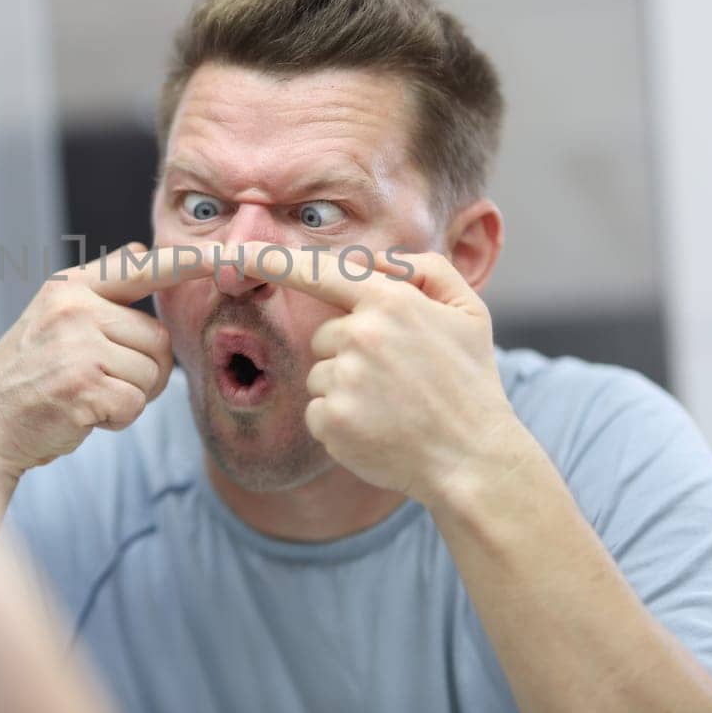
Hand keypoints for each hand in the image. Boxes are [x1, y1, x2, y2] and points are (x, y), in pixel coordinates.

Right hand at [0, 243, 216, 479]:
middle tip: (99, 381)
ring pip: (152, 374)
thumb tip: (142, 250)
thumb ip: (99, 288)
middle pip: (157, 338)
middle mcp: (73, 309)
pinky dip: (118, 418)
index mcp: (69, 288)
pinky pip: (136, 403)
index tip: (226, 257)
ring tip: (87, 396)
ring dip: (130, 396)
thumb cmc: (27, 375)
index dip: (187, 263)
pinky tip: (84, 415)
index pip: (139, 268)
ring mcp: (77, 346)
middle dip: (142, 369)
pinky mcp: (83, 386)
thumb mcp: (52, 316)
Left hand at [240, 243, 518, 504]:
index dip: (276, 261)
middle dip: (351, 352)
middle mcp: (361, 335)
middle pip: (325, 334)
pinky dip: (340, 421)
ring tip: (392, 406)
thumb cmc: (470, 382)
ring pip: (320, 373)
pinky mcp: (332, 420)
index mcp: (391, 302)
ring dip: (346, 388)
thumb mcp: (469, 311)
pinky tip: (377, 428)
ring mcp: (344, 379)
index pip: (322, 273)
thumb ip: (425, 270)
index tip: (239, 253)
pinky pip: (317, 410)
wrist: (472, 459)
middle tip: (398, 378)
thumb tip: (371, 260)